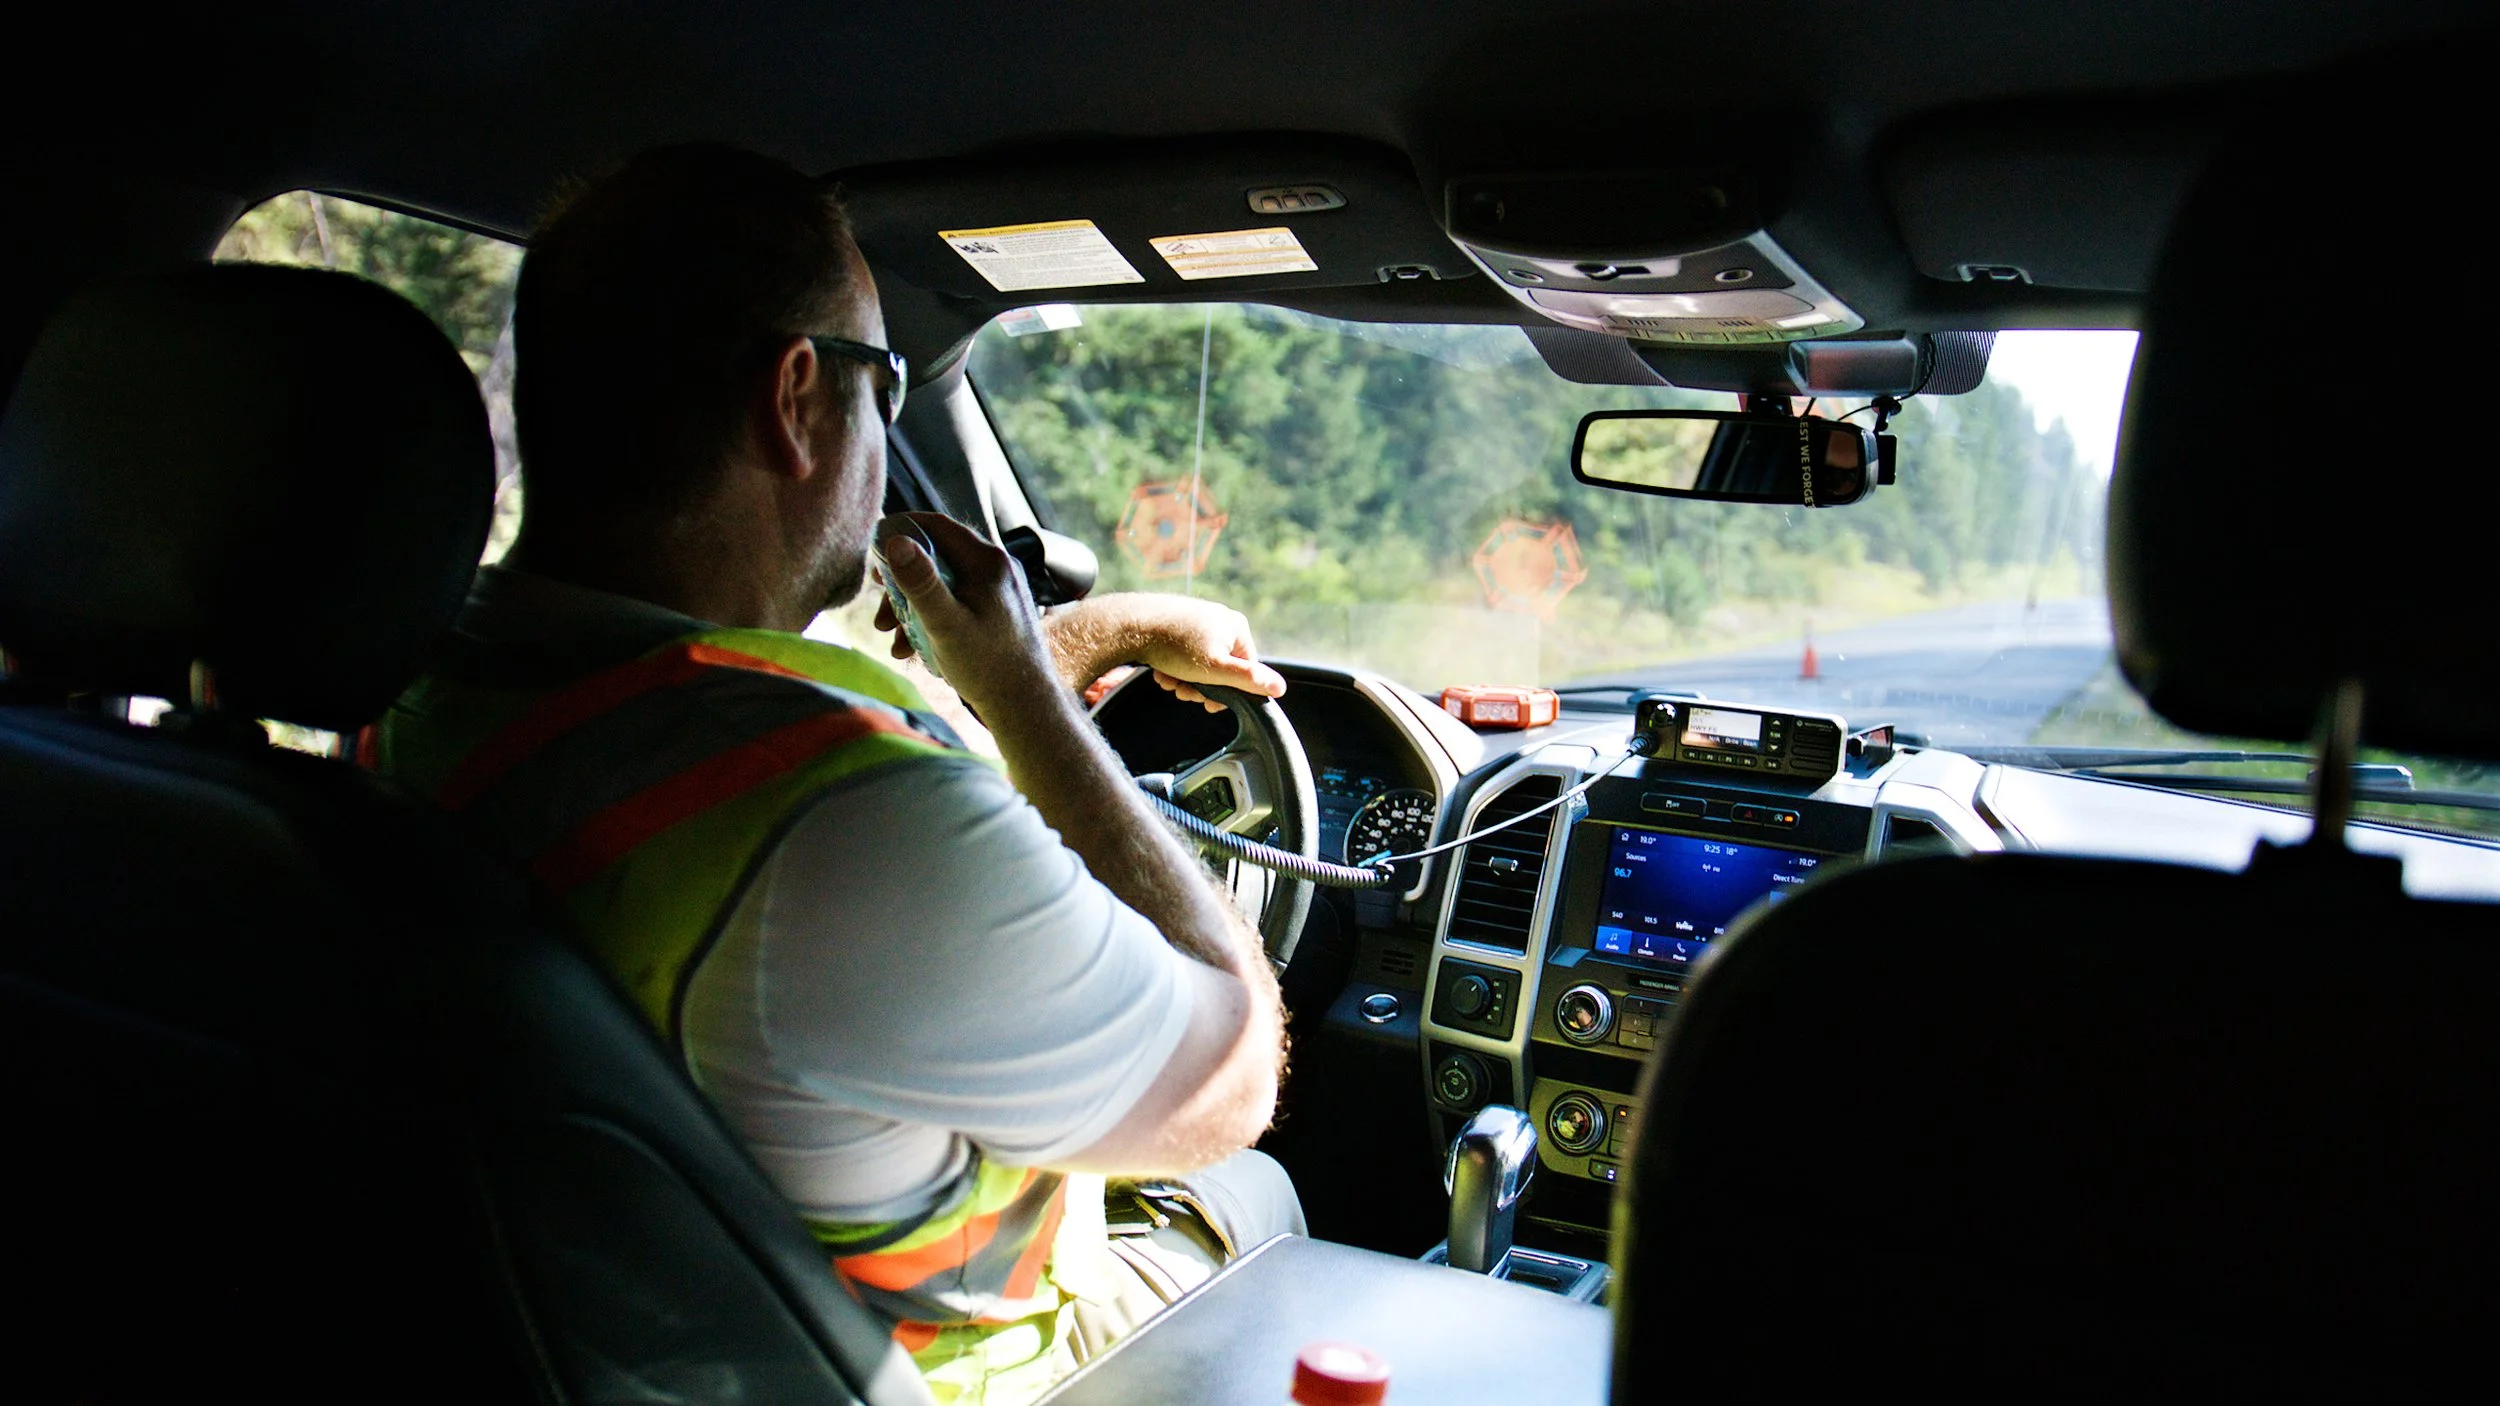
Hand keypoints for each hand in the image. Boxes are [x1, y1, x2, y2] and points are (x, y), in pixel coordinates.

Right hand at [874, 512, 1058, 714]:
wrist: (1026, 705)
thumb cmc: (987, 666)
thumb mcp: (945, 624)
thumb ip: (921, 583)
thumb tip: (896, 541)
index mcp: (987, 561)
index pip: (936, 526)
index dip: (901, 533)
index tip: (874, 552)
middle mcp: (996, 568)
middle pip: (935, 558)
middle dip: (901, 585)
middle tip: (879, 613)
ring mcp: (997, 589)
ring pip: (941, 585)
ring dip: (911, 609)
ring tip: (892, 641)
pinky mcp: (995, 610)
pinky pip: (954, 603)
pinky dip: (931, 620)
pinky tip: (913, 649)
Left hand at [1046, 593, 1285, 713]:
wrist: (1131, 625)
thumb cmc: (1174, 646)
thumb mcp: (1216, 670)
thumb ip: (1248, 680)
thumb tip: (1279, 688)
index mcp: (1237, 627)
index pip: (1246, 671)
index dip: (1228, 692)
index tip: (1207, 702)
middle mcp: (1221, 619)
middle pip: (1221, 669)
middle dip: (1200, 685)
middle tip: (1183, 689)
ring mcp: (1199, 620)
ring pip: (1200, 664)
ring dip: (1184, 679)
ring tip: (1169, 678)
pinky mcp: (1179, 623)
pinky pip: (1184, 654)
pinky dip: (1174, 667)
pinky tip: (1161, 669)